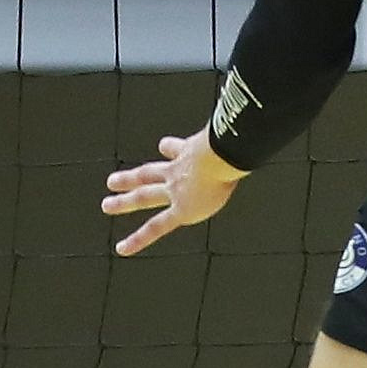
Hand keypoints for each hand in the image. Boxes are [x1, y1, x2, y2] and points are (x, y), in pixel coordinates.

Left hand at [103, 130, 245, 254]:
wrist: (221, 155)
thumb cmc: (233, 142)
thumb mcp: (235, 132)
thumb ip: (243, 129)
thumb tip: (260, 118)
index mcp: (192, 151)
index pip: (177, 150)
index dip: (170, 149)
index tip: (164, 147)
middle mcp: (178, 171)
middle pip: (150, 174)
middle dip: (132, 178)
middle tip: (112, 182)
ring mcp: (176, 190)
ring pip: (144, 196)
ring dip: (124, 201)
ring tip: (106, 205)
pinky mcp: (181, 210)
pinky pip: (155, 227)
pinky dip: (138, 239)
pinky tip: (122, 249)